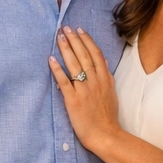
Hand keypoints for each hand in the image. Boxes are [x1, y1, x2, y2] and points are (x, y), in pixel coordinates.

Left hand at [50, 27, 121, 152]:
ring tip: (59, 37)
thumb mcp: (111, 92)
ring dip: (66, 49)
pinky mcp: (73, 100)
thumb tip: (103, 61)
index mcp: (105, 78)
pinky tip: (51, 59)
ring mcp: (84, 89)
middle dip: (74, 40)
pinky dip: (57, 69)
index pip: (95, 54)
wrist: (105, 134)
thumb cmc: (107, 116)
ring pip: (74, 64)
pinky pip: (64, 81)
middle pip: (84, 55)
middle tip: (65, 28)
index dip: (87, 40)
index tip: (79, 30)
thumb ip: (107, 76)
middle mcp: (95, 81)